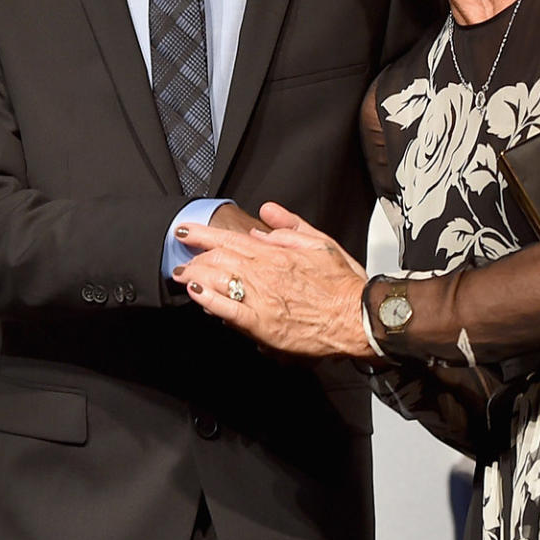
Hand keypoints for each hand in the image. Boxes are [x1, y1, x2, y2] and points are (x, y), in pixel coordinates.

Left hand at [172, 203, 372, 358]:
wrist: (357, 316)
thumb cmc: (342, 284)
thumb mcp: (320, 241)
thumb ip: (289, 226)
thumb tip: (267, 215)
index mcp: (277, 253)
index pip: (231, 238)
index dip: (203, 234)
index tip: (186, 231)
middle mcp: (265, 273)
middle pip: (218, 259)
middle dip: (195, 257)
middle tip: (182, 258)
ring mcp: (261, 299)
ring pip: (218, 281)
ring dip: (195, 275)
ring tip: (182, 275)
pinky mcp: (262, 324)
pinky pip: (228, 310)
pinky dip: (208, 300)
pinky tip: (196, 295)